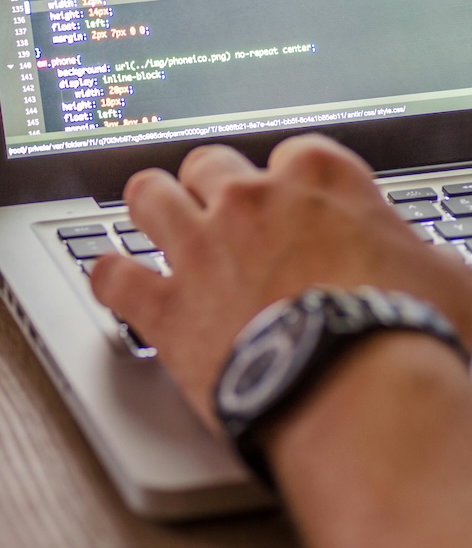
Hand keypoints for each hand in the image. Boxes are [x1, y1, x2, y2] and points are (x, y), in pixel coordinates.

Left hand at [90, 134, 471, 431]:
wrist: (358, 393)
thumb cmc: (408, 335)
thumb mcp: (442, 276)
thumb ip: (409, 251)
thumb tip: (417, 260)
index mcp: (317, 182)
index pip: (290, 154)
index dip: (285, 182)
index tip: (287, 203)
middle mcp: (249, 203)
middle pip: (206, 165)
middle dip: (208, 187)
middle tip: (215, 215)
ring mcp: (199, 250)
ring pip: (147, 197)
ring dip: (149, 209)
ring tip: (151, 223)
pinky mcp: (165, 307)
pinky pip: (112, 276)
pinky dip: (109, 278)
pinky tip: (111, 281)